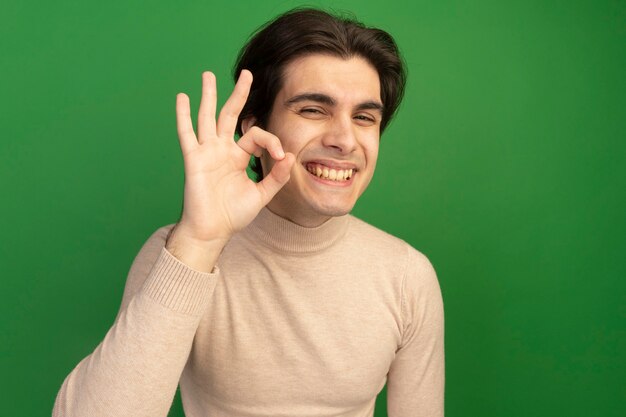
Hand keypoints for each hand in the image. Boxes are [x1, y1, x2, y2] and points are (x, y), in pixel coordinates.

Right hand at [172, 70, 294, 245]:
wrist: (212, 230)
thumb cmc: (233, 215)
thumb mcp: (261, 195)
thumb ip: (276, 177)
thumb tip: (290, 156)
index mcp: (239, 157)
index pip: (256, 135)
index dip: (271, 141)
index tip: (280, 156)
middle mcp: (222, 150)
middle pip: (231, 115)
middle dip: (239, 94)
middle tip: (246, 73)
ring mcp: (207, 152)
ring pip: (208, 117)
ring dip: (209, 96)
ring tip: (208, 74)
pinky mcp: (194, 159)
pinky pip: (187, 134)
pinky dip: (183, 116)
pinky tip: (182, 98)